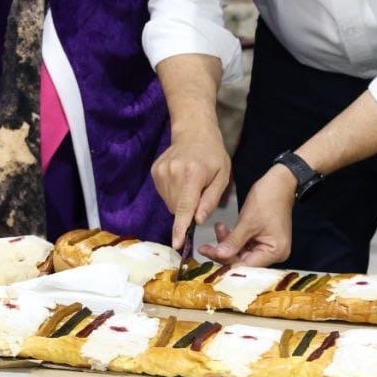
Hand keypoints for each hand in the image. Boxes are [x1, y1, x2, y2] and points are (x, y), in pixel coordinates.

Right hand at [151, 128, 229, 251]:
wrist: (194, 133)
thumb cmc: (213, 155)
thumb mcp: (222, 176)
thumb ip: (211, 199)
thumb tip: (198, 220)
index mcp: (193, 174)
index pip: (185, 206)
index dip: (180, 228)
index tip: (176, 244)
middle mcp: (173, 172)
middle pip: (177, 208)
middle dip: (188, 210)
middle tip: (199, 194)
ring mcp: (161, 171)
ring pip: (169, 203)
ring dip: (180, 202)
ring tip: (191, 184)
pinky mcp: (154, 171)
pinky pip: (164, 195)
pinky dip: (173, 194)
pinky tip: (181, 180)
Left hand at [199, 165, 293, 266]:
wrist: (279, 182)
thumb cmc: (268, 199)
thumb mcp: (247, 221)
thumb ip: (233, 241)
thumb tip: (219, 255)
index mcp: (275, 252)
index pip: (246, 265)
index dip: (226, 261)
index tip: (209, 253)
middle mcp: (274, 253)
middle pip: (243, 261)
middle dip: (225, 251)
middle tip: (206, 246)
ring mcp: (269, 247)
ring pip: (242, 252)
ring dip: (228, 242)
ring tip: (218, 228)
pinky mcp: (263, 240)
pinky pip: (246, 245)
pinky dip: (234, 238)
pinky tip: (224, 229)